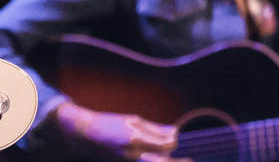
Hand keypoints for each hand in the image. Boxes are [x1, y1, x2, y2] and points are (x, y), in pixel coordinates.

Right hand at [49, 102, 187, 161]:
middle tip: (190, 160)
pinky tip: (161, 158)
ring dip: (166, 161)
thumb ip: (156, 130)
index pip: (164, 146)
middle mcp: (133, 155)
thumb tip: (175, 134)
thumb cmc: (112, 124)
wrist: (89, 135)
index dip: (173, 143)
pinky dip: (155, 161)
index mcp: (136, 139)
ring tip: (180, 160)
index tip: (176, 138)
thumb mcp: (134, 121)